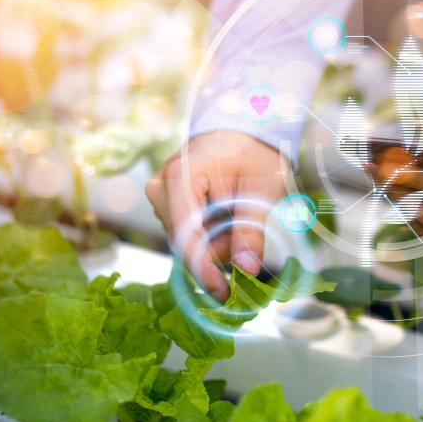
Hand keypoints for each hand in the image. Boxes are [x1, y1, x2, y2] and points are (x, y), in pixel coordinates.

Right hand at [146, 132, 288, 299]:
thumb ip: (251, 230)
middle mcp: (161, 187)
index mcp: (181, 176)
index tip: (225, 292)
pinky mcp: (166, 204)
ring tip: (240, 212)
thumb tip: (246, 270)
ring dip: (218, 240)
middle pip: (186, 243)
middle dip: (220, 249)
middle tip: (249, 230)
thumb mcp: (262, 189)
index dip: (203, 269)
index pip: (185, 235)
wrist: (243, 129)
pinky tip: (228, 216)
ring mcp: (160, 196)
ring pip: (188, 242)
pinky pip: (189, 233)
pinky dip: (212, 234)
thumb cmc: (254, 152)